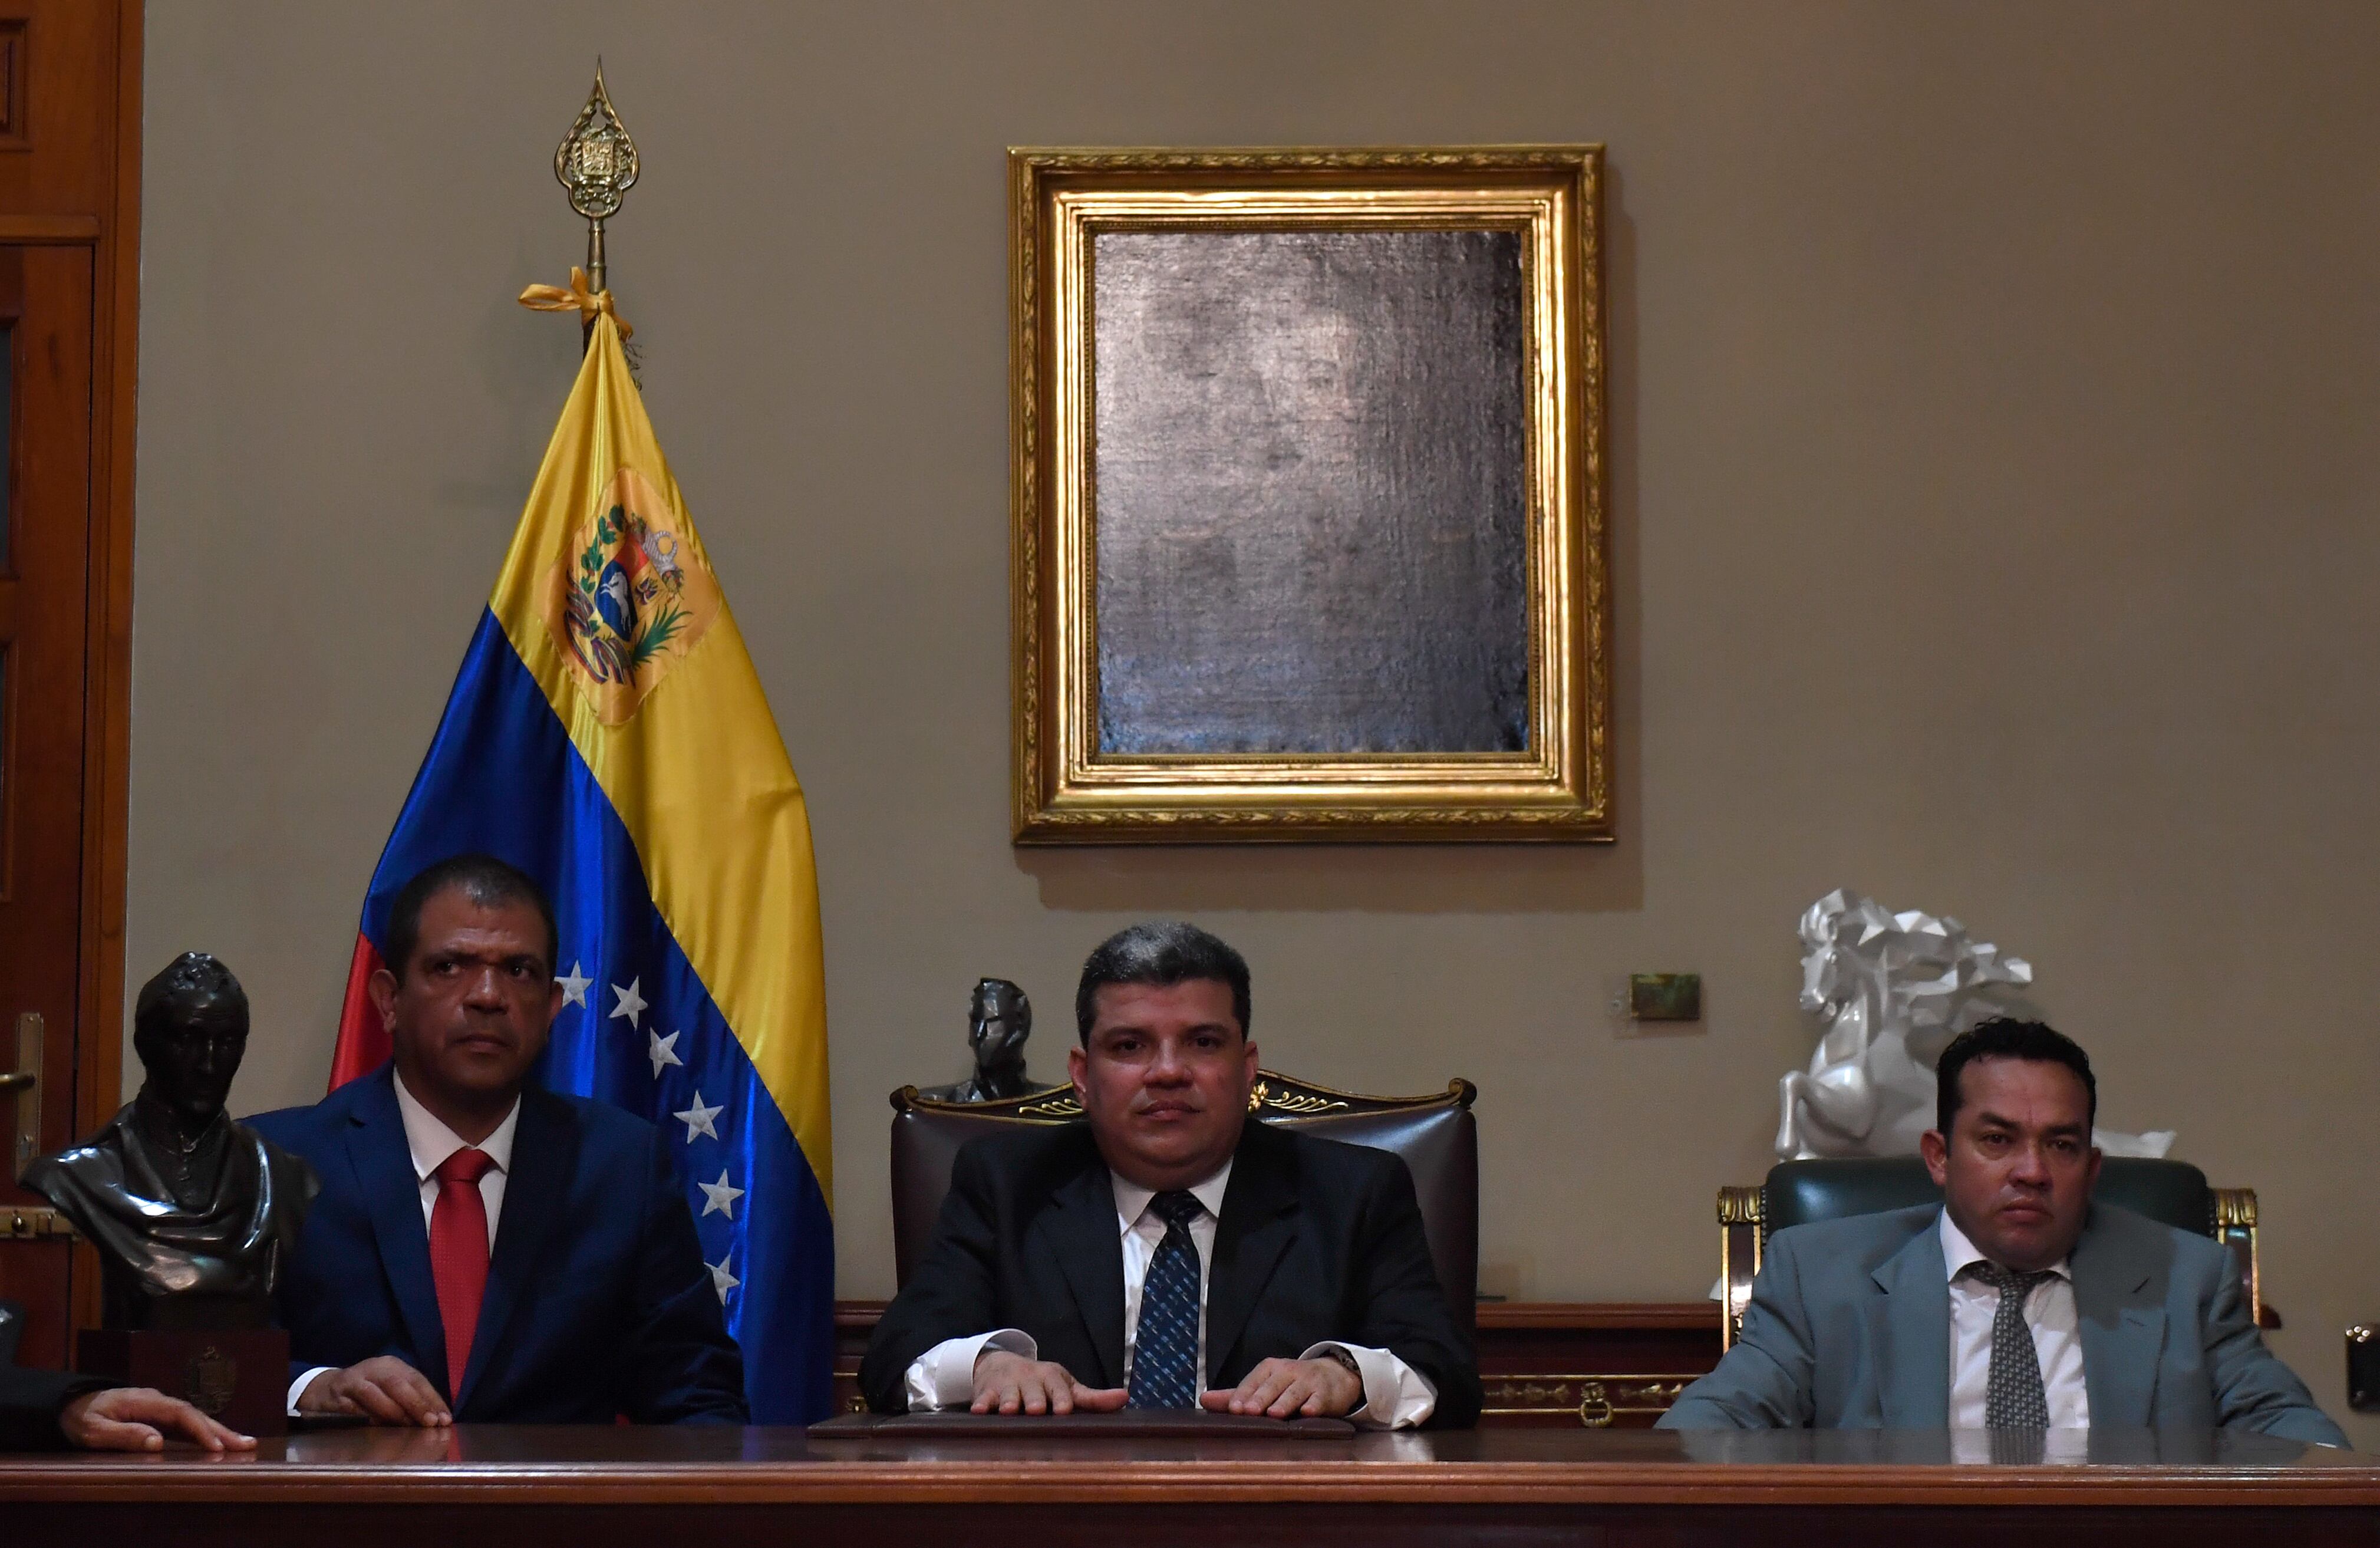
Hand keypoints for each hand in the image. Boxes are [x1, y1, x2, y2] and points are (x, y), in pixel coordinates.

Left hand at [58, 1387, 255, 1452]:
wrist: (71, 1403)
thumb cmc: (82, 1417)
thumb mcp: (94, 1430)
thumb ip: (124, 1434)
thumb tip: (158, 1441)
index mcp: (146, 1401)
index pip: (181, 1413)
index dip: (201, 1430)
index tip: (217, 1447)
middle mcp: (158, 1401)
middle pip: (196, 1414)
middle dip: (222, 1430)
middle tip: (248, 1444)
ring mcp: (160, 1408)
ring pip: (195, 1418)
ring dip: (219, 1431)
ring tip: (243, 1444)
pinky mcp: (158, 1416)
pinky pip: (186, 1424)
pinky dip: (205, 1432)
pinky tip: (218, 1442)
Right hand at [297, 1356, 450, 1425]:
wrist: (326, 1388)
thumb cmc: (367, 1392)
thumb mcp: (390, 1390)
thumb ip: (410, 1401)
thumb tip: (437, 1420)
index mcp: (393, 1365)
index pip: (417, 1380)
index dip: (432, 1399)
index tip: (444, 1419)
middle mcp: (375, 1368)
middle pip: (398, 1383)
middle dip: (416, 1404)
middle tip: (430, 1423)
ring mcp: (354, 1379)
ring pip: (374, 1393)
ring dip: (392, 1411)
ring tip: (407, 1426)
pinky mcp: (336, 1394)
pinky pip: (352, 1407)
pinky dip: (364, 1416)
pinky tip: (376, 1427)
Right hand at [969, 1349, 1127, 1414]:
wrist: (1002, 1364)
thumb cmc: (1042, 1383)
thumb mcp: (1066, 1386)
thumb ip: (1093, 1398)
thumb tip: (1125, 1398)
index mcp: (1052, 1379)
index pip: (1059, 1389)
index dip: (1061, 1399)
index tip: (1064, 1410)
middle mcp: (1030, 1380)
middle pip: (1033, 1392)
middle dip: (1034, 1400)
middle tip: (1035, 1409)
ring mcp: (1007, 1385)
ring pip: (1008, 1395)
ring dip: (1008, 1402)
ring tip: (1008, 1410)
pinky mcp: (987, 1392)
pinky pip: (983, 1399)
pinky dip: (981, 1404)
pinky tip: (979, 1411)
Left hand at [1200, 1355, 1362, 1418]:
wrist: (1333, 1375)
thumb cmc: (1291, 1383)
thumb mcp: (1265, 1384)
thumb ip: (1235, 1395)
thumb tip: (1203, 1399)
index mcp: (1270, 1368)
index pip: (1254, 1380)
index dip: (1243, 1394)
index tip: (1233, 1409)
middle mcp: (1288, 1371)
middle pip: (1272, 1385)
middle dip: (1260, 1398)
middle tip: (1248, 1412)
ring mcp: (1309, 1381)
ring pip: (1295, 1392)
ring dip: (1284, 1402)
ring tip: (1274, 1414)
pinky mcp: (1326, 1393)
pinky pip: (1319, 1399)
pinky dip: (1314, 1405)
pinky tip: (1308, 1413)